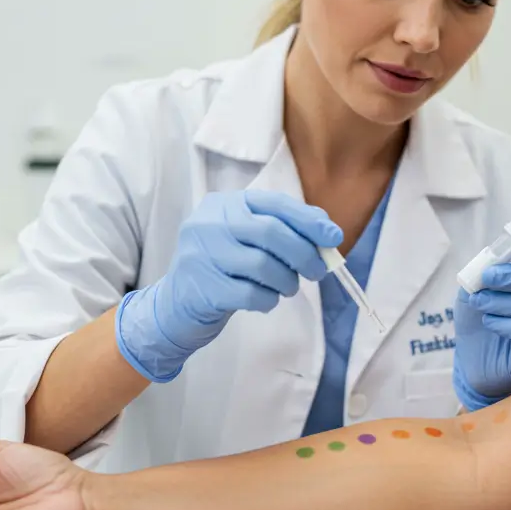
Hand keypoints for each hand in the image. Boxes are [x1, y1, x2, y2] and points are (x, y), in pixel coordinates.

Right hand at [116, 190, 342, 381]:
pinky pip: (251, 293)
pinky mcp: (202, 287)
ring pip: (263, 265)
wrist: (176, 305)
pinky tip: (267, 300)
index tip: (334, 237)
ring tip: (287, 287)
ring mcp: (201, 254)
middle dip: (304, 253)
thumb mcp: (246, 240)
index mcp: (225, 204)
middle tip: (318, 271)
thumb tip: (328, 235)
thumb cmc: (223, 268)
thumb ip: (282, 232)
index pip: (275, 204)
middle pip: (271, 233)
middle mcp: (209, 223)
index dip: (308, 220)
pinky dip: (269, 300)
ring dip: (287, 281)